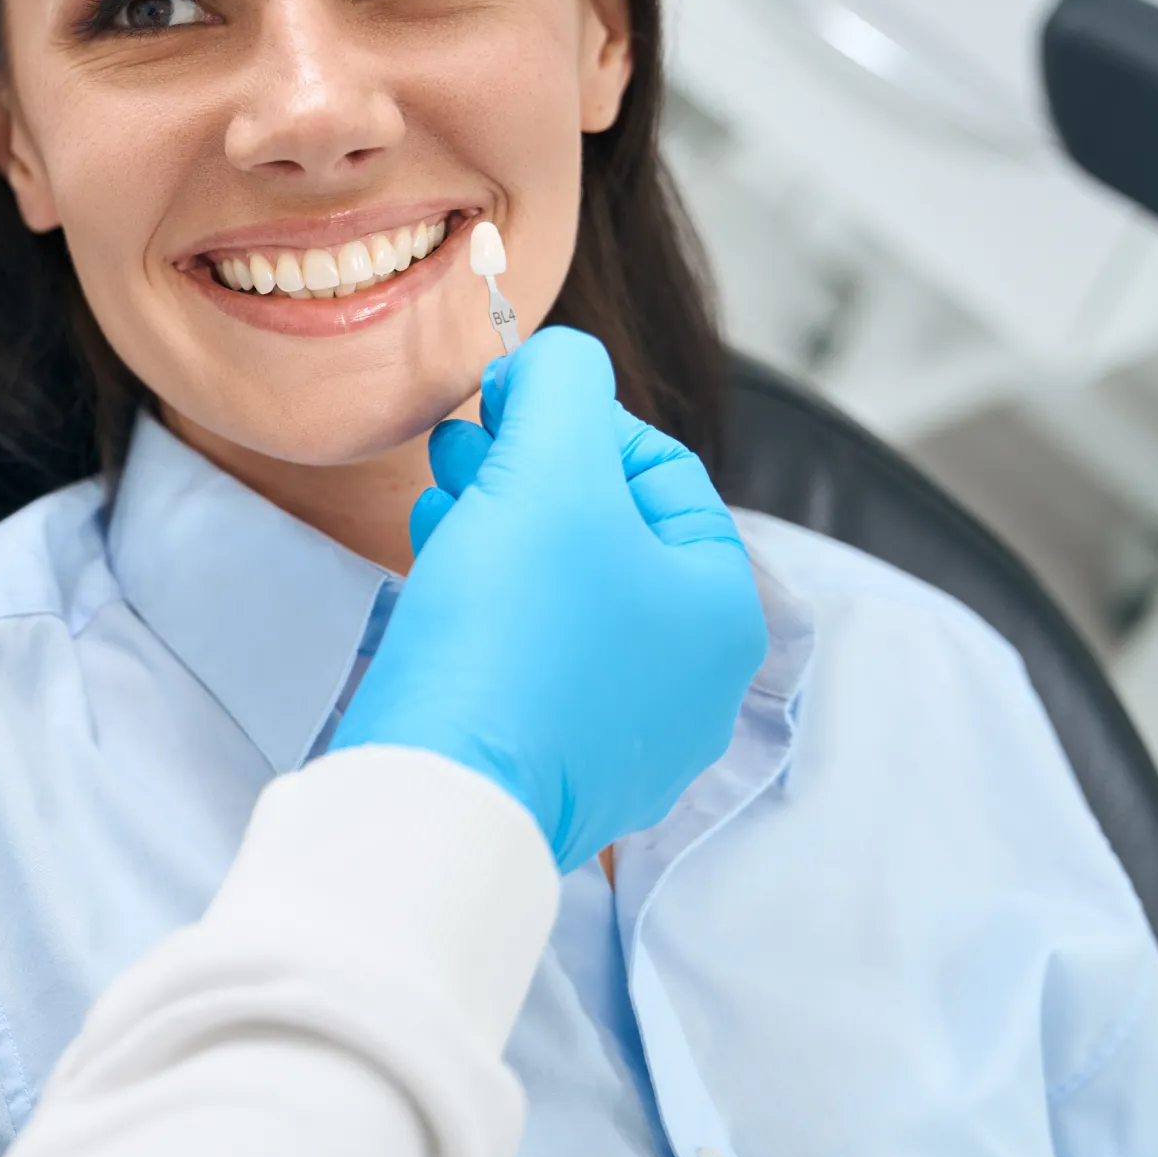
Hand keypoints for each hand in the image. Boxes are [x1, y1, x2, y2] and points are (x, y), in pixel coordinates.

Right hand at [331, 327, 767, 872]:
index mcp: (720, 607)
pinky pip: (529, 651)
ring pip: (562, 588)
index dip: (573, 416)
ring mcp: (623, 731)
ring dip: (500, 523)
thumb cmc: (512, 630)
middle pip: (606, 528)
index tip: (496, 404)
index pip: (657, 467)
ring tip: (439, 497)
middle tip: (459, 445)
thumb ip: (564, 383)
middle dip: (527, 468)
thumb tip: (554, 363)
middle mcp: (690, 679)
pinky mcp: (551, 760)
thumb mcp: (549, 468)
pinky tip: (437, 564)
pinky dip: (487, 596)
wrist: (439, 793)